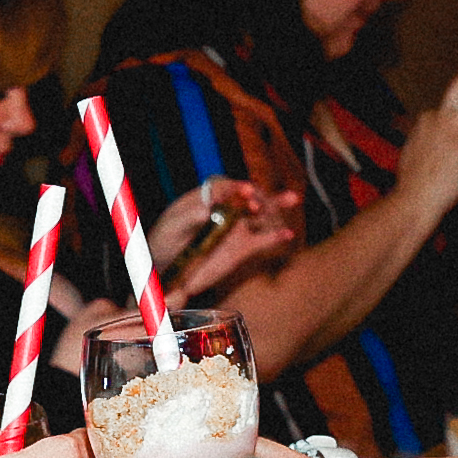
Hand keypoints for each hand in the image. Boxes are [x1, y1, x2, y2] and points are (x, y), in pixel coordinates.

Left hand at [151, 176, 295, 302]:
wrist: (166, 271)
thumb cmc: (164, 243)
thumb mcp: (171, 229)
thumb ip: (188, 219)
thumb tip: (204, 210)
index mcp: (206, 198)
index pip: (224, 187)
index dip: (236, 188)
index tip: (244, 191)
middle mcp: (225, 209)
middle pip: (248, 196)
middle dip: (258, 196)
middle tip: (259, 206)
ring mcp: (236, 227)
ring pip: (260, 214)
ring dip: (276, 206)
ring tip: (293, 199)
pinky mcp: (242, 247)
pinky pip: (262, 240)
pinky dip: (275, 236)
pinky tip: (288, 234)